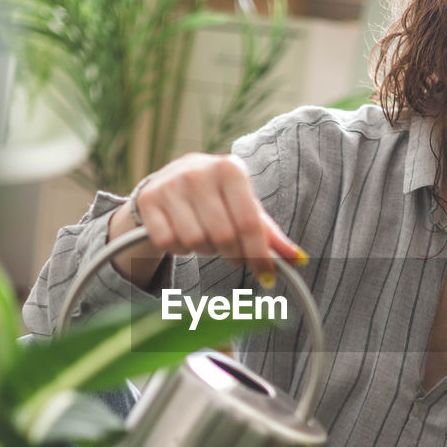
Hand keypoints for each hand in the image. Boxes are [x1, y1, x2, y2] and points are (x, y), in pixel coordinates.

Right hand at [125, 153, 304, 284]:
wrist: (169, 181)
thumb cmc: (218, 198)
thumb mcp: (246, 208)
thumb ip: (271, 235)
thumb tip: (298, 260)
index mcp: (230, 169)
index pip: (248, 223)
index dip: (259, 255)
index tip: (267, 278)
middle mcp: (198, 171)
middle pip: (223, 236)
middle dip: (231, 253)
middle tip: (230, 251)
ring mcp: (170, 184)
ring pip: (195, 241)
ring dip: (204, 249)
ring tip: (204, 236)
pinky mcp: (148, 200)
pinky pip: (169, 242)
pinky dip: (179, 248)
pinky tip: (181, 234)